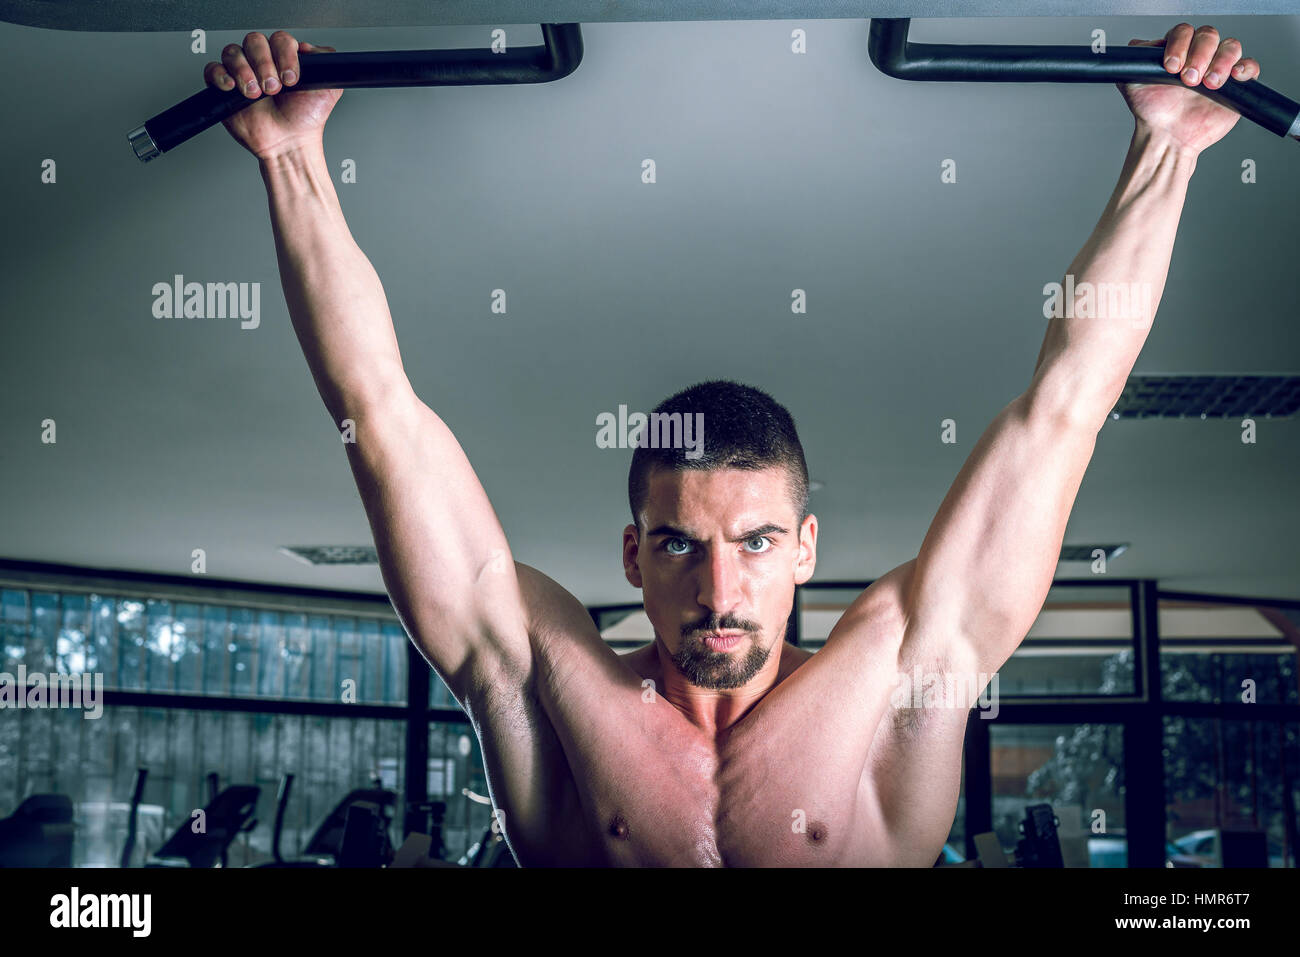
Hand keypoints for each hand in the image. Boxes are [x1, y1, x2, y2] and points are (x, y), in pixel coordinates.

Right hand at [203, 30, 343, 159]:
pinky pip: (213, 69)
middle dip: (264, 64)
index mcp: (284, 58)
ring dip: (245, 71)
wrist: (289, 143)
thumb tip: (309, 46)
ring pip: (233, 52)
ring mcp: (242, 72)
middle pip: (254, 41)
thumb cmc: (305, 119)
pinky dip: (221, 76)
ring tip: (256, 94)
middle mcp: (262, 62)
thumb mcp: (328, 88)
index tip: (292, 78)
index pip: (279, 39)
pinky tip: (234, 88)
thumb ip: (326, 61)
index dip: (285, 55)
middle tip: (274, 88)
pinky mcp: (224, 87)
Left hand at [1117, 24, 1260, 154]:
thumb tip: (1138, 44)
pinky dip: (1245, 68)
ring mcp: (1219, 67)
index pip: (1184, 32)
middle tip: (1188, 79)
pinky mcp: (1236, 84)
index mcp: (1178, 50)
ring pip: (1231, 46)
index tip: (1170, 66)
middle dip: (1199, 54)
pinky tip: (1233, 77)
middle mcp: (1200, 54)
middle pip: (1209, 35)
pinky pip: (1249, 67)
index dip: (1179, 44)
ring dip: (1220, 62)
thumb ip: (1135, 61)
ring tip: (1207, 84)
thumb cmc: (1151, 111)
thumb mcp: (1132, 84)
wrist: (1166, 137)